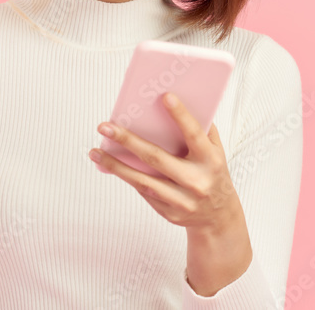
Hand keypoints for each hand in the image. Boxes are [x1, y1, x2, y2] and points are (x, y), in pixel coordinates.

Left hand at [89, 91, 243, 233]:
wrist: (219, 217)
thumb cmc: (214, 173)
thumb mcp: (216, 151)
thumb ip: (203, 130)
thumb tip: (177, 104)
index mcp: (211, 160)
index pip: (194, 134)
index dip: (181, 115)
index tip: (165, 97)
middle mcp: (196, 181)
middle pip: (156, 158)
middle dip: (128, 141)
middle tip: (105, 127)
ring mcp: (182, 200)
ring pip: (143, 181)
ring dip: (115, 165)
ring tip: (95, 152)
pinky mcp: (169, 213)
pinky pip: (144, 192)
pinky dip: (128, 177)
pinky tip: (112, 166)